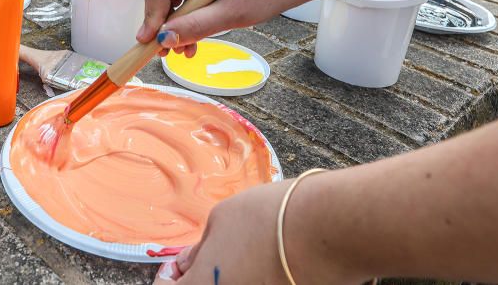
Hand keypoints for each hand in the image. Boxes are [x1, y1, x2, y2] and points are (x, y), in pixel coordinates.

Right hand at [136, 0, 296, 54]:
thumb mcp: (231, 13)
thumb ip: (197, 26)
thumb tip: (164, 40)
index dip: (151, 15)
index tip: (150, 42)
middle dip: (160, 26)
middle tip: (164, 53)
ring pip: (171, 6)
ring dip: (173, 31)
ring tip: (183, 52)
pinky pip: (185, 9)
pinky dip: (185, 27)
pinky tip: (192, 44)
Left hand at [152, 176, 359, 283]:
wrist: (329, 229)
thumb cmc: (269, 219)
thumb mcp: (222, 219)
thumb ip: (198, 249)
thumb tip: (184, 265)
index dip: (169, 279)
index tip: (178, 266)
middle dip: (203, 278)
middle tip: (214, 259)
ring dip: (233, 279)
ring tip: (247, 258)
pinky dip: (259, 280)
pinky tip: (269, 266)